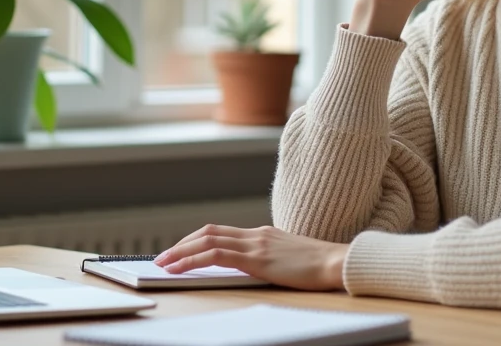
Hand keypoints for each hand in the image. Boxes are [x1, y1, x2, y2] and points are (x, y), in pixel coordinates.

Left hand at [153, 224, 349, 291]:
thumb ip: (271, 259)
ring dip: (181, 252)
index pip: (222, 231)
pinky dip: (193, 259)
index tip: (181, 251)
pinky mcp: (257, 258)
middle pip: (209, 231)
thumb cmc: (319, 266)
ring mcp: (256, 244)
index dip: (197, 240)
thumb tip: (256, 268)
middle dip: (182, 244)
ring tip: (163, 263)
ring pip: (208, 241)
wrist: (337, 262)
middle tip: (163, 257)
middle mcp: (256, 234)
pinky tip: (180, 268)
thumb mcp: (290, 258)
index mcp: (263, 234)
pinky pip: (217, 255)